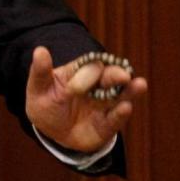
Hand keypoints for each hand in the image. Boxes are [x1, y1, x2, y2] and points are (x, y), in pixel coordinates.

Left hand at [25, 46, 147, 152]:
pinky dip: (120, 114)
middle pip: (108, 79)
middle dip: (116, 76)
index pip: (89, 65)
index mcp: (79, 73)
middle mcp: (96, 87)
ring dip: (130, 91)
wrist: (50, 130)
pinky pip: (114, 119)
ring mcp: (103, 106)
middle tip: (124, 74)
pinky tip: (126, 107)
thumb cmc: (45, 101)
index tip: (99, 66)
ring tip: (140, 84)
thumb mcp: (39, 86)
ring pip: (119, 97)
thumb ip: (41, 71)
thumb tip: (40, 50)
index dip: (95, 66)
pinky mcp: (106, 126)